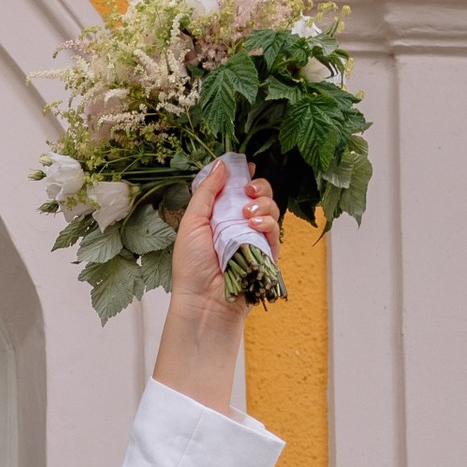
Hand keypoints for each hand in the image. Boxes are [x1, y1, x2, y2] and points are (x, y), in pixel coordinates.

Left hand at [152, 159, 278, 413]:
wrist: (203, 301)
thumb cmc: (191, 267)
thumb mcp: (192, 221)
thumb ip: (207, 192)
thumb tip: (221, 164)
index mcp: (220, 216)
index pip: (237, 189)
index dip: (243, 176)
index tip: (245, 167)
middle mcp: (239, 225)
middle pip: (260, 195)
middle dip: (258, 186)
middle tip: (248, 190)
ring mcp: (255, 239)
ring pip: (271, 209)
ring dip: (263, 203)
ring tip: (247, 213)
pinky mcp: (268, 254)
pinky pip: (275, 230)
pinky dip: (267, 222)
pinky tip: (253, 224)